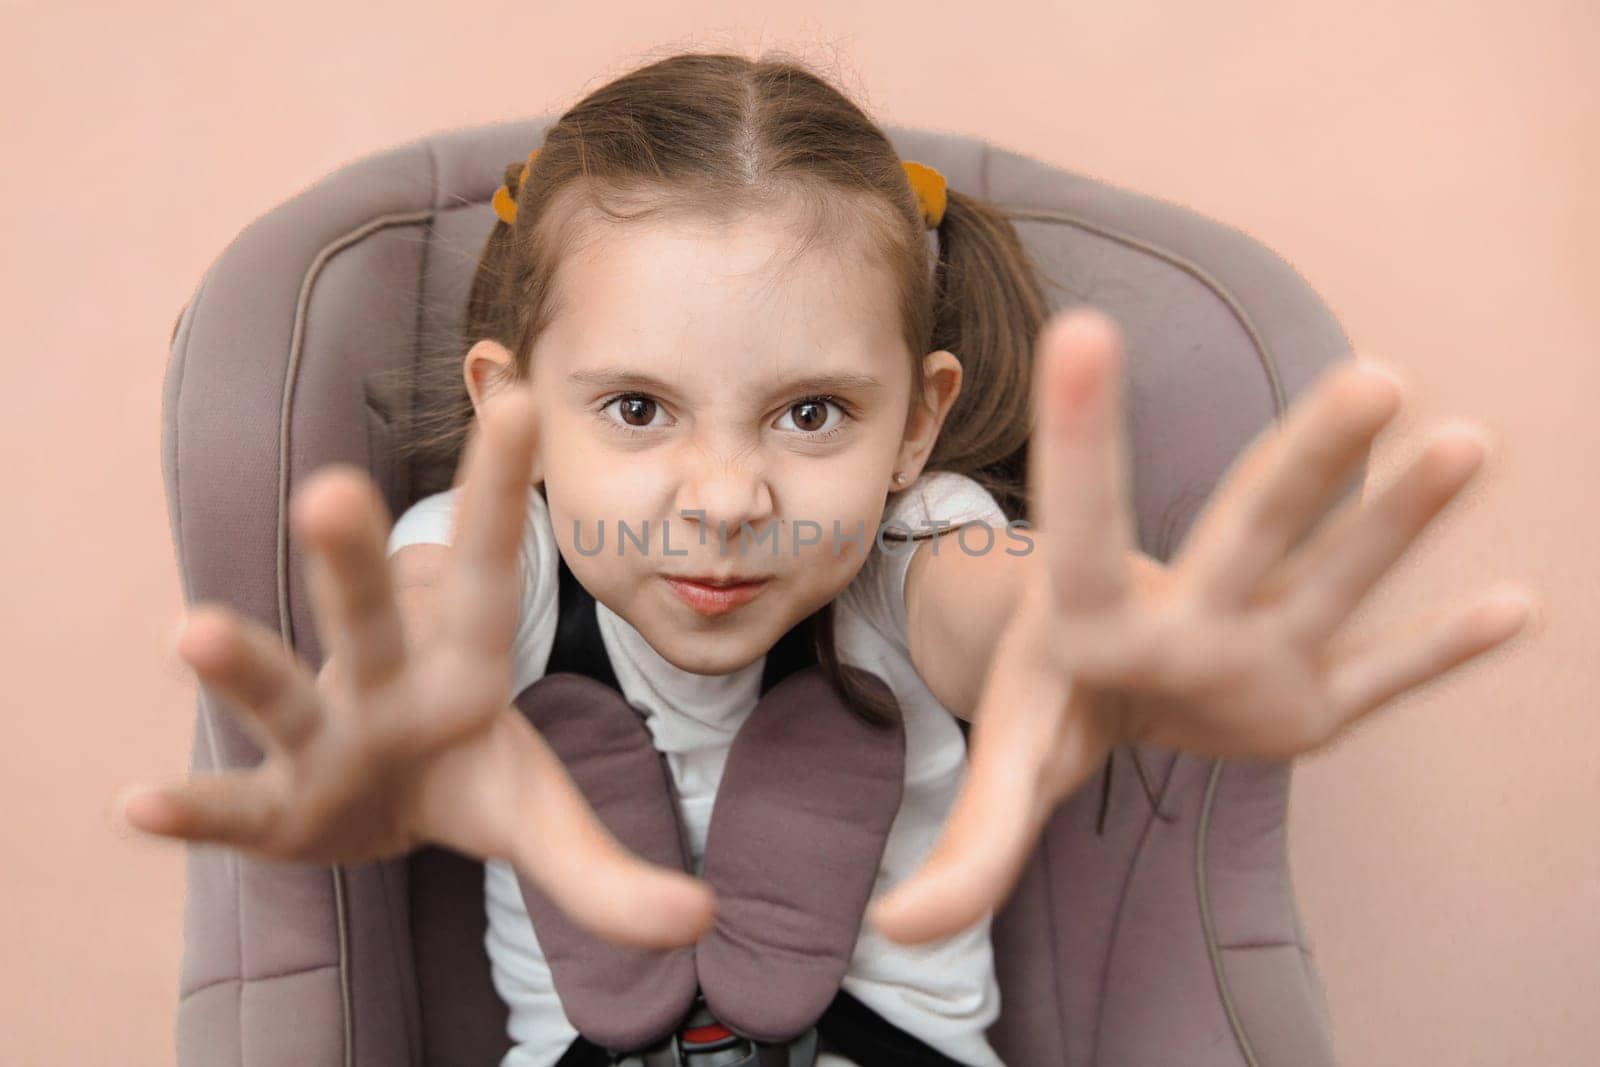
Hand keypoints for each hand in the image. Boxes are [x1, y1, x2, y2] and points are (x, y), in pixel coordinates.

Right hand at [117, 386, 714, 948]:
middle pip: (373, 614)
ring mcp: (321, 738)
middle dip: (357, 557)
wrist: (378, 820)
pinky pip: (229, 805)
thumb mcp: (543, 822)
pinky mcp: (273, 807)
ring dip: (244, 665)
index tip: (517, 396)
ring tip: (190, 632)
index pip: (490, 570)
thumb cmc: (464, 780)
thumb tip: (702, 918)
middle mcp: (385, 682)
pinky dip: (189, 807)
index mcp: (464, 666)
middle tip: (340, 488)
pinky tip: (138, 806)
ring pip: (284, 693)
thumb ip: (613, 874)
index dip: (501, 491)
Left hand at [869, 307, 1540, 943]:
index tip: (1082, 329)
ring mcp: (1259, 646)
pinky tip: (1511, 609)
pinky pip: (1383, 671)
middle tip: (1375, 383)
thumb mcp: (1009, 766)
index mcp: (1095, 617)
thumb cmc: (1056, 701)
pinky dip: (1440, 652)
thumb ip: (967, 849)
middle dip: (1307, 464)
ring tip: (1464, 442)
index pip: (1079, 525)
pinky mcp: (1311, 696)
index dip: (1079, 437)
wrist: (1114, 685)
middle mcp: (1187, 612)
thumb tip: (894, 929)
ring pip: (1332, 579)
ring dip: (1396, 522)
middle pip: (1249, 532)